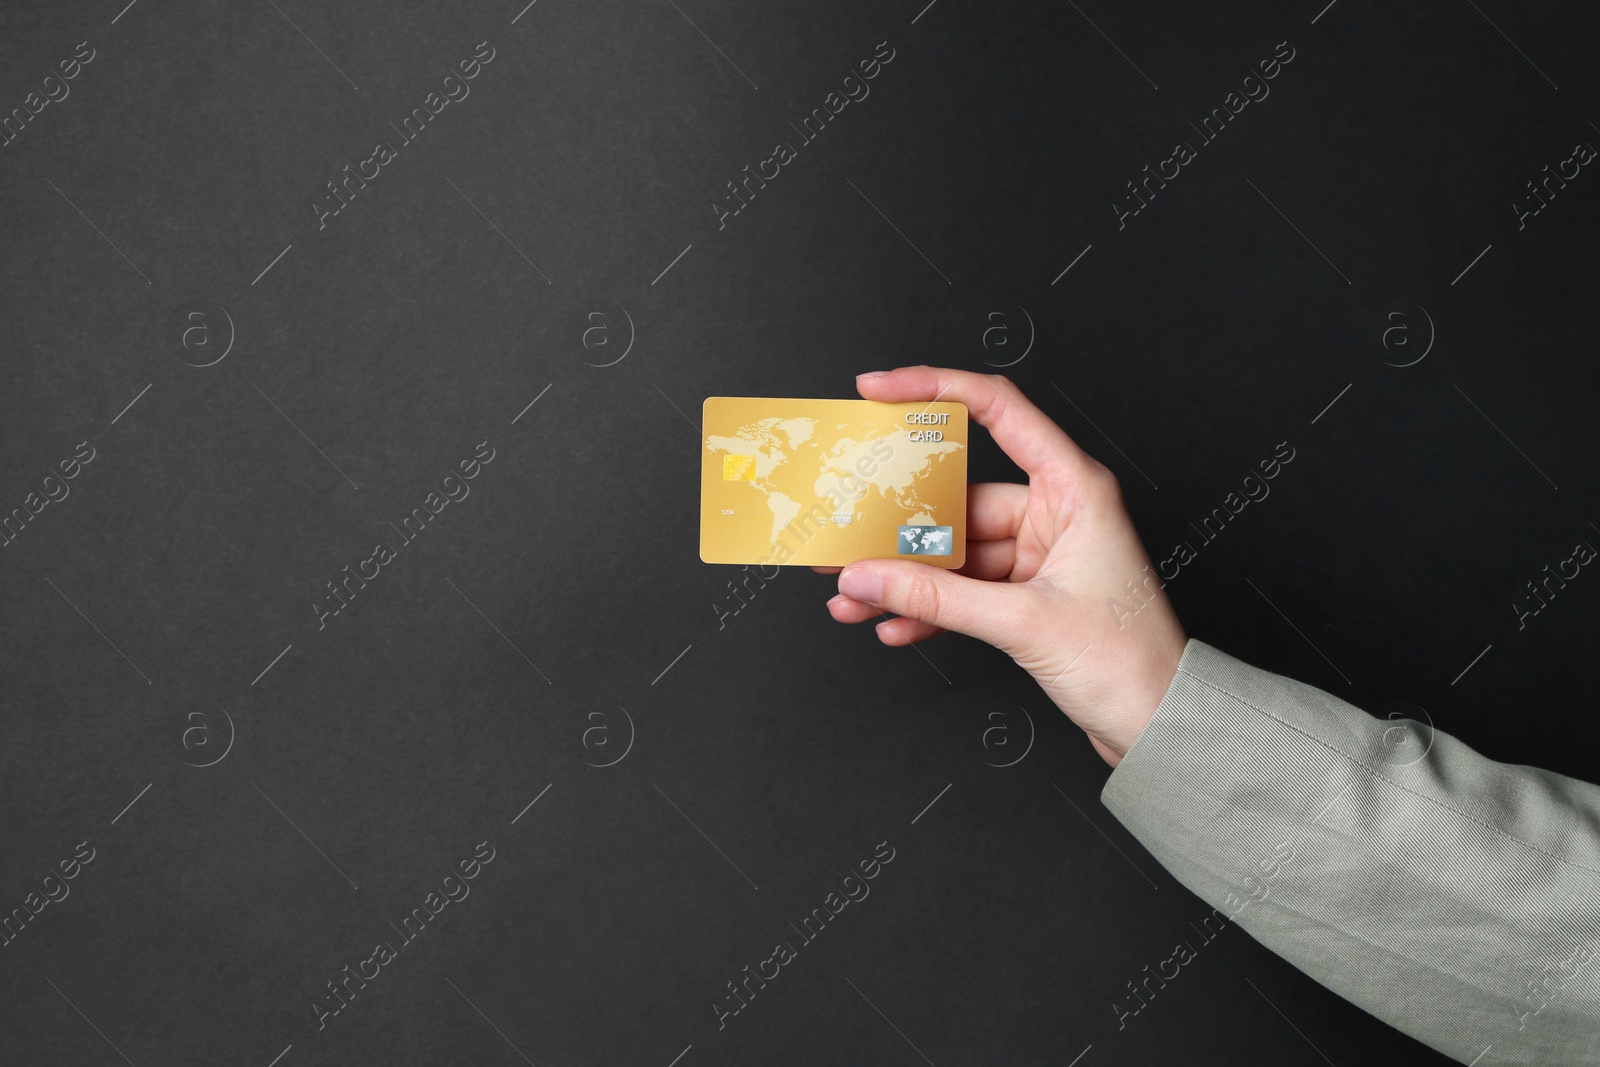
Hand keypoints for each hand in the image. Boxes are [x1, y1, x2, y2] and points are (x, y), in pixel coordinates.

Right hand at [818, 366, 1186, 767]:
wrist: (1161, 727)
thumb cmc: (1130, 663)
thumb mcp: (1023, 622)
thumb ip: (936, 598)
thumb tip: (868, 577)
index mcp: (1074, 488)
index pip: (998, 410)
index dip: (934, 389)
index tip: (880, 391)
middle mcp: (1056, 512)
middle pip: (957, 497)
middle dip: (895, 522)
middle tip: (843, 528)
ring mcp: (1039, 555)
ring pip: (952, 551)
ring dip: (902, 576)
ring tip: (851, 594)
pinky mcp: (1027, 595)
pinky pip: (962, 590)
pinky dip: (926, 607)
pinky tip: (890, 624)